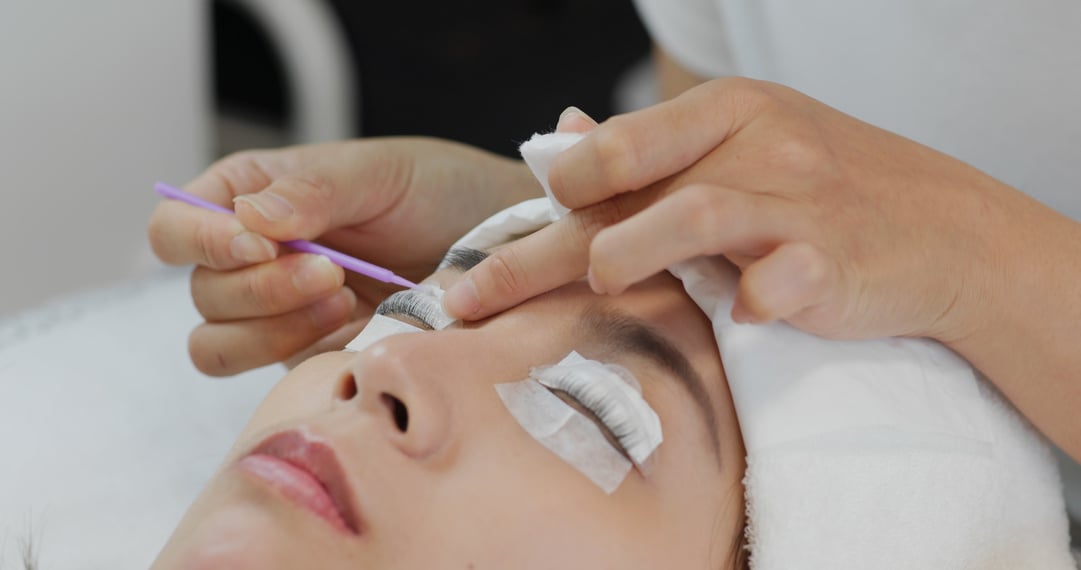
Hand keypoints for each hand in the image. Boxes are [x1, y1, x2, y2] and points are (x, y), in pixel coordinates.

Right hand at [148, 138, 537, 374]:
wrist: (495, 247)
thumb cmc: (437, 193)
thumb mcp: (381, 174)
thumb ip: (314, 189)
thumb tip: (248, 217)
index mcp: (251, 197)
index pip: (175, 225)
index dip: (201, 241)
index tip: (260, 245)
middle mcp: (252, 258)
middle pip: (200, 293)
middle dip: (261, 288)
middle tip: (333, 271)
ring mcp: (276, 313)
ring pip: (217, 346)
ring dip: (273, 330)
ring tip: (345, 301)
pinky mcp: (307, 356)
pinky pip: (268, 375)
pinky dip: (302, 356)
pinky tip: (354, 330)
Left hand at [443, 78, 1032, 343]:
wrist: (941, 227)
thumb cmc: (824, 188)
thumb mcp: (741, 143)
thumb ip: (650, 146)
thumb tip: (563, 133)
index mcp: (723, 112)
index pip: (611, 149)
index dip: (545, 196)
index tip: (491, 246)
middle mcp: (755, 145)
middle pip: (626, 188)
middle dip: (537, 247)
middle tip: (471, 298)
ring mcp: (799, 198)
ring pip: (697, 213)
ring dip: (634, 251)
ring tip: (595, 283)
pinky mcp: (838, 257)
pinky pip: (787, 273)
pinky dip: (757, 295)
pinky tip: (741, 313)